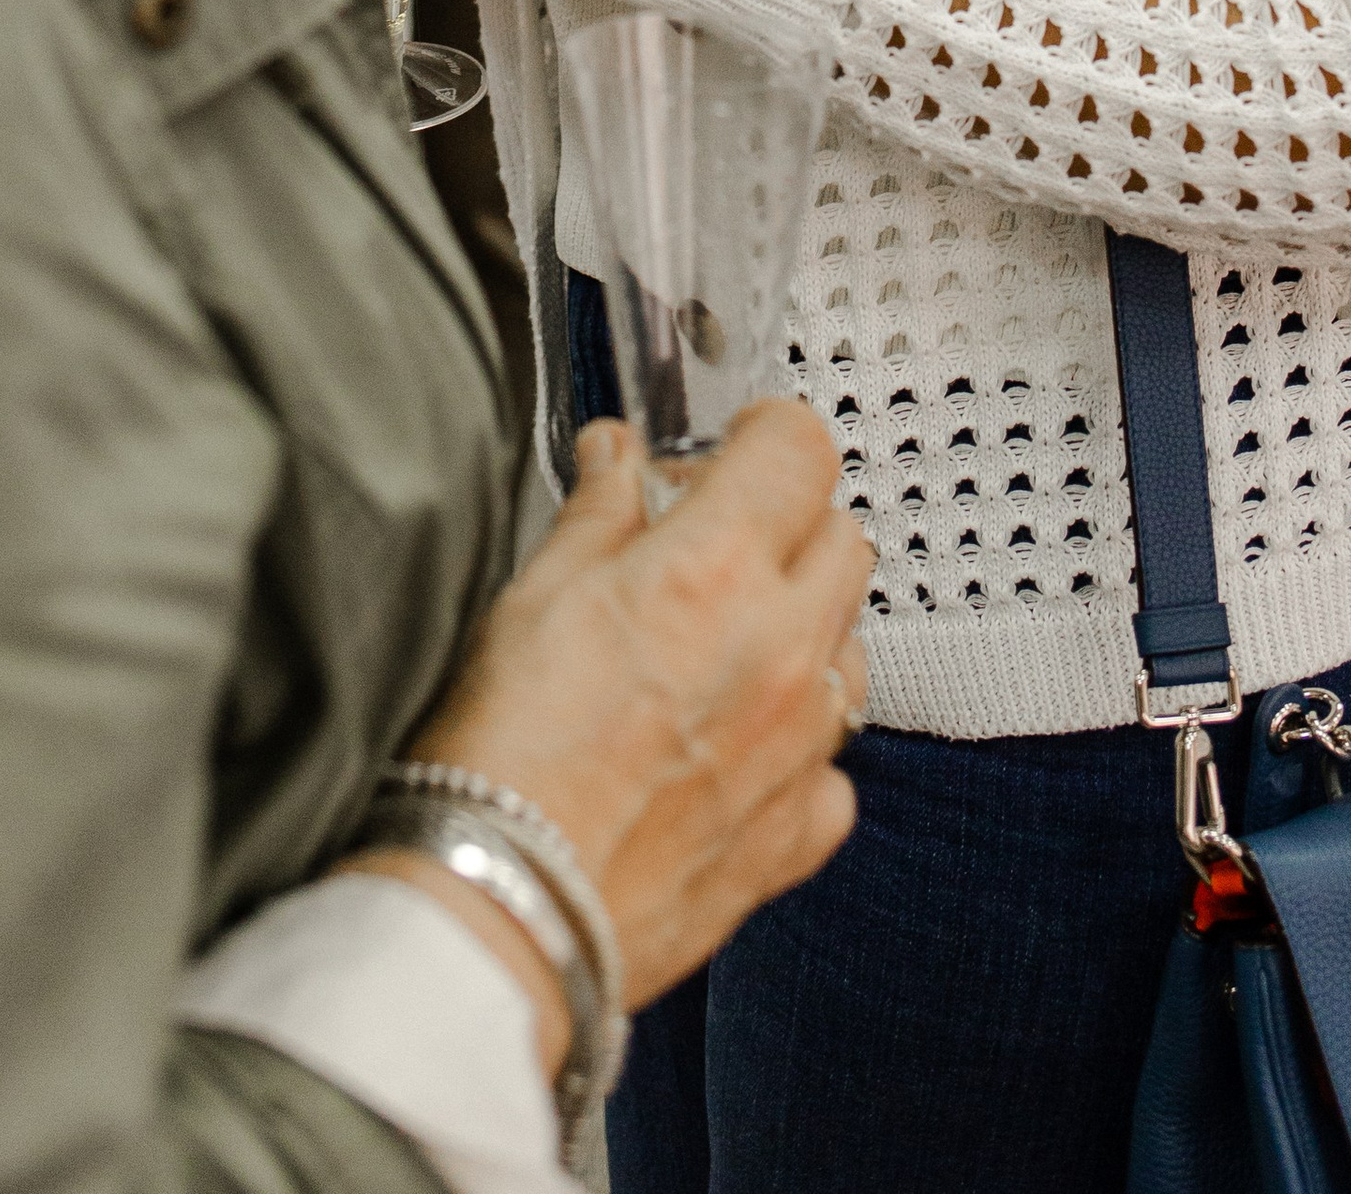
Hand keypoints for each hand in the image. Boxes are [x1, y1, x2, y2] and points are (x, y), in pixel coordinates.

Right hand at [356, 407, 868, 1014]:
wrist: (499, 913)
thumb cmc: (501, 761)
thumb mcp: (531, 598)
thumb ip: (597, 515)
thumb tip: (617, 458)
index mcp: (715, 572)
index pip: (800, 447)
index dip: (764, 435)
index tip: (731, 452)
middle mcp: (780, 651)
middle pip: (842, 538)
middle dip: (788, 525)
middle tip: (714, 546)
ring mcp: (799, 748)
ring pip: (850, 647)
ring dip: (802, 630)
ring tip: (717, 651)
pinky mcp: (794, 835)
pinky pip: (836, 765)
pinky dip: (799, 747)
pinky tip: (732, 748)